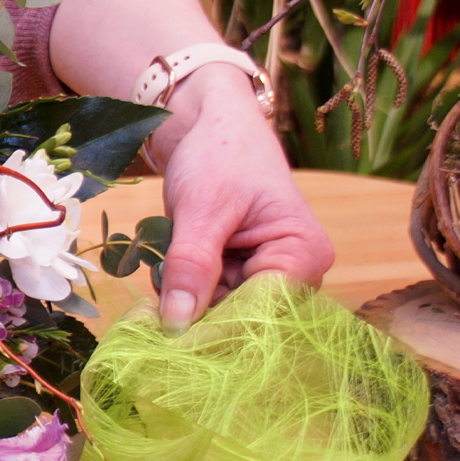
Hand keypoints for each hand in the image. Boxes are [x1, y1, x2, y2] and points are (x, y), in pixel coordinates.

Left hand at [149, 68, 334, 330]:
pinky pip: (207, 301)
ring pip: (218, 314)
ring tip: (167, 258)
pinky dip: (182, 289)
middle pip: (242, 320)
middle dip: (195, 310)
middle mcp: (296, 275)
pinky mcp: (241, 278)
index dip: (216, 327)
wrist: (210, 128)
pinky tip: (170, 262)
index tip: (166, 332)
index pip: (263, 313)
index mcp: (305, 254)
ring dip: (183, 297)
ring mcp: (267, 278)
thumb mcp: (201, 208)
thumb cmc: (219, 155)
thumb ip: (192, 265)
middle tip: (154, 293)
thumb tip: (177, 325)